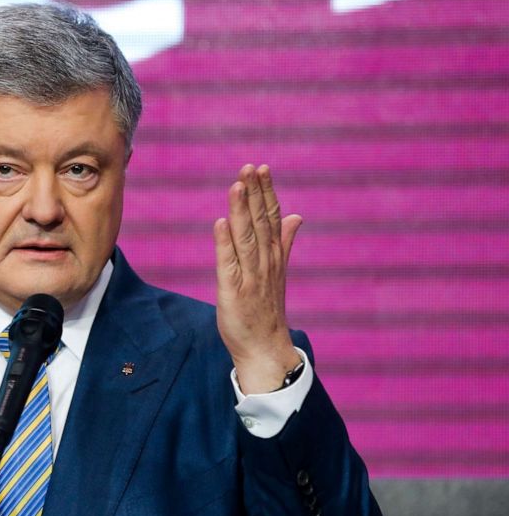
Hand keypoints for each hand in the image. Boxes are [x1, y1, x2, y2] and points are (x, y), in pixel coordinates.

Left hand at [213, 165, 301, 393]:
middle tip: (250, 167)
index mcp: (273, 256)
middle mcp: (265, 263)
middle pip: (260, 222)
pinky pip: (229, 264)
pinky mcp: (234, 292)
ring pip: (246, 238)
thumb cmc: (266, 310)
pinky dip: (225, 243)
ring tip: (237, 186)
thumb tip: (295, 215)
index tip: (261, 168)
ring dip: (241, 211)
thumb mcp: (277, 271)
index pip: (271, 217)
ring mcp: (250, 277)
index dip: (265, 192)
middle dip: (255, 194)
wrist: (265, 349)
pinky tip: (220, 223)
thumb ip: (284, 241)